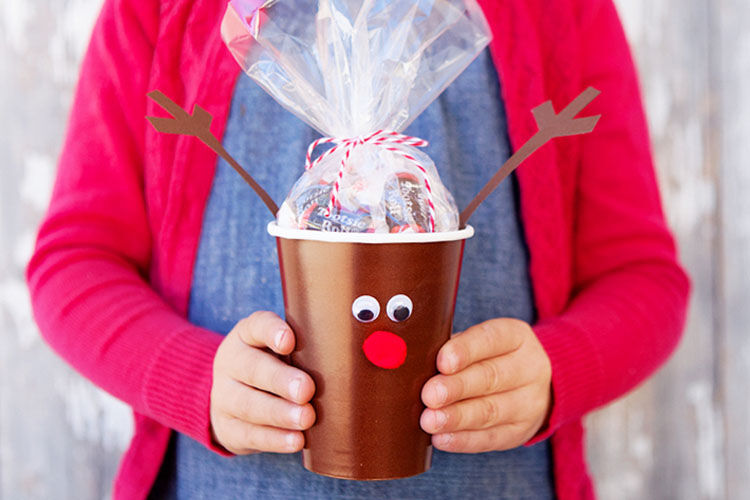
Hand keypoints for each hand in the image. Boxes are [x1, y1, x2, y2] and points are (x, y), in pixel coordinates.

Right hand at [210, 311, 315, 453]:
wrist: (234, 398)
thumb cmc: (274, 366)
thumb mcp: (283, 350)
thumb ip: (307, 347)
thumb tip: (349, 357)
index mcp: (246, 336)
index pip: (256, 326)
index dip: (272, 331)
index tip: (289, 341)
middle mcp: (231, 363)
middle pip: (252, 369)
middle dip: (280, 380)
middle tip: (306, 389)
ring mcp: (224, 397)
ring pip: (249, 405)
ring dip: (280, 413)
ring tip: (306, 418)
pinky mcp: (227, 428)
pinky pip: (249, 435)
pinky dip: (275, 440)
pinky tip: (296, 440)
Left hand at [419, 318, 551, 452]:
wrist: (529, 385)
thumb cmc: (488, 357)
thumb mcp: (478, 342)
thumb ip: (451, 349)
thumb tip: (414, 361)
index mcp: (515, 337)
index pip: (491, 339)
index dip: (465, 350)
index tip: (442, 362)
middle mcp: (529, 368)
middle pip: (491, 377)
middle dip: (456, 388)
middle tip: (429, 395)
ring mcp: (529, 402)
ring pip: (490, 411)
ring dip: (456, 417)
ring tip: (430, 420)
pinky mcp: (520, 431)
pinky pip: (490, 438)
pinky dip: (463, 440)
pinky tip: (441, 438)